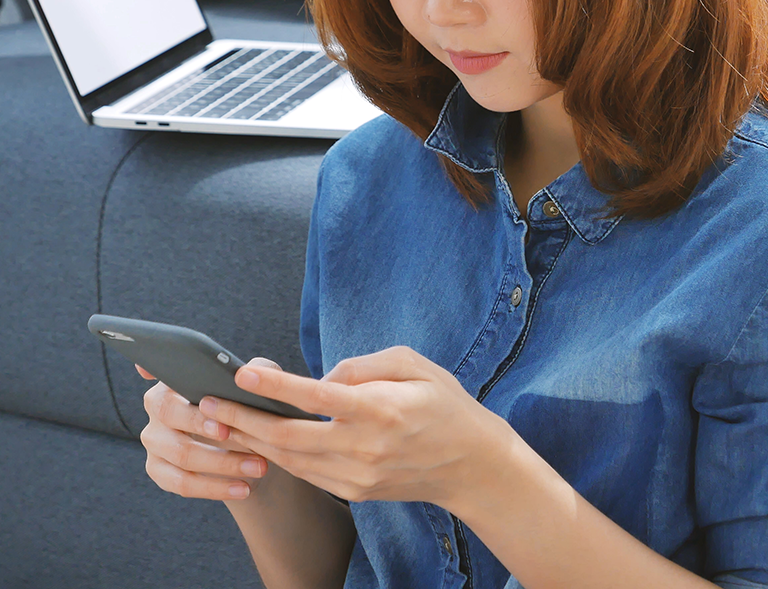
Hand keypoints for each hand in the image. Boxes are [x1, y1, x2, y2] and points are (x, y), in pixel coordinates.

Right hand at [137, 359, 278, 501]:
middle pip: (171, 416)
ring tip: (258, 467)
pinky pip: (182, 484)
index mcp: (175, 381)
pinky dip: (215, 488)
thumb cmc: (247, 405)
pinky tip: (243, 488)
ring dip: (223, 464)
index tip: (217, 413)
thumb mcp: (256, 386)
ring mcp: (155, 442)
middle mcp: (157, 409)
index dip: (191, 403)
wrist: (247, 444)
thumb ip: (257, 371)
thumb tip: (247, 374)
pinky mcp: (159, 470)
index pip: (171, 385)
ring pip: (181, 455)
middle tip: (238, 435)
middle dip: (206, 428)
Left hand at [198, 346, 513, 512]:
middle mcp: (365, 447)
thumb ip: (364, 365)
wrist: (471, 465)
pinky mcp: (355, 491)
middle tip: (207, 402)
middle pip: (290, 437)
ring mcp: (358, 475)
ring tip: (218, 422)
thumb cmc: (444, 404)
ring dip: (251, 442)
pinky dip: (276, 457)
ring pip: (290, 460)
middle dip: (243, 420)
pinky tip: (256, 441)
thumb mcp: (415, 365)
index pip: (318, 397)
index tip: (243, 373)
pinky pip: (306, 473)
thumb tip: (321, 378)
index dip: (277, 386)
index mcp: (381, 410)